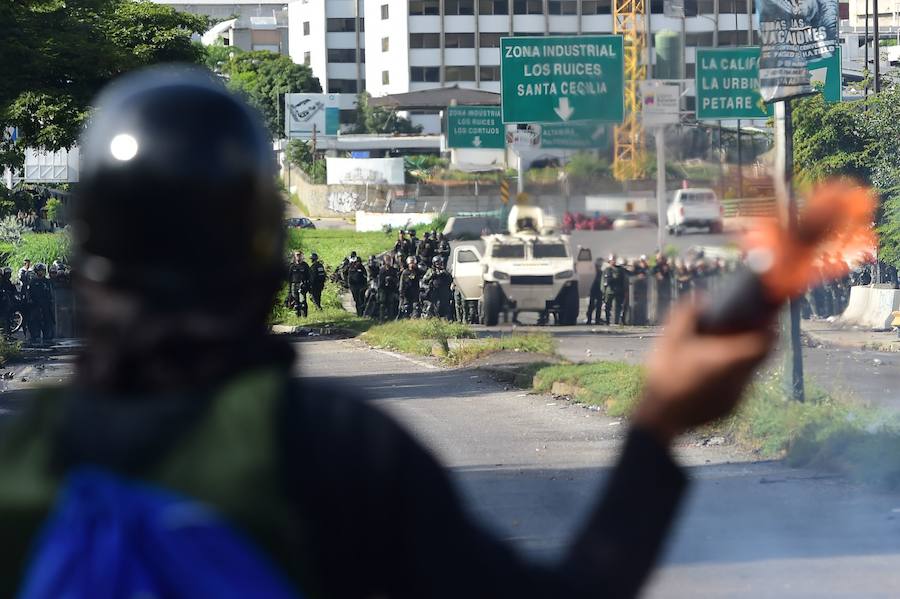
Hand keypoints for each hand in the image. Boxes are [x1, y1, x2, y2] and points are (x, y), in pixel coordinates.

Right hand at [632, 303, 775, 445]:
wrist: (660, 419)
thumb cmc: (664, 377)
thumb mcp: (669, 340)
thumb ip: (686, 315)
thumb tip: (700, 299)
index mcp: (729, 359)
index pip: (766, 341)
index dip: (769, 326)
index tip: (764, 315)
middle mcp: (740, 378)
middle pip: (761, 355)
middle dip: (755, 340)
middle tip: (743, 328)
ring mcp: (737, 396)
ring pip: (749, 371)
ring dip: (741, 358)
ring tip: (721, 350)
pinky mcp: (731, 408)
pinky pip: (738, 386)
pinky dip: (730, 375)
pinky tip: (709, 373)